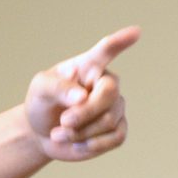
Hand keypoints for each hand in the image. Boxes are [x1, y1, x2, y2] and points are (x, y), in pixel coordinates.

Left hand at [25, 26, 138, 161]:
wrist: (42, 133)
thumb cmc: (42, 103)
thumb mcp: (40, 89)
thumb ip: (58, 87)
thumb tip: (82, 96)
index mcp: (88, 66)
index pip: (106, 51)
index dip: (121, 42)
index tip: (136, 32)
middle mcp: (106, 83)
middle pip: (109, 94)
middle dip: (85, 111)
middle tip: (63, 121)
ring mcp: (115, 107)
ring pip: (108, 120)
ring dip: (80, 131)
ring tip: (59, 133)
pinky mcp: (117, 130)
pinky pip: (115, 137)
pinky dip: (92, 144)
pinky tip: (76, 144)